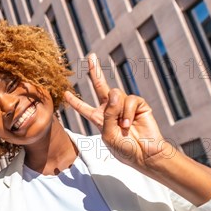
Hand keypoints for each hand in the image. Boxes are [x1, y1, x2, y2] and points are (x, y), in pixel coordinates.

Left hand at [64, 53, 172, 171]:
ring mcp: (124, 106)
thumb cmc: (124, 149)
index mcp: (99, 119)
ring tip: (123, 126)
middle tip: (91, 56)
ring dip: (117, 110)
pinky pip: (129, 99)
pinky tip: (129, 123)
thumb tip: (113, 91)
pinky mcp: (138, 104)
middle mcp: (110, 110)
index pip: (84, 108)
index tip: (65, 93)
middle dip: (96, 71)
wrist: (145, 154)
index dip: (75, 101)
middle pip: (100, 87)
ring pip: (115, 94)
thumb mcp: (107, 134)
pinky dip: (127, 111)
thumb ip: (107, 114)